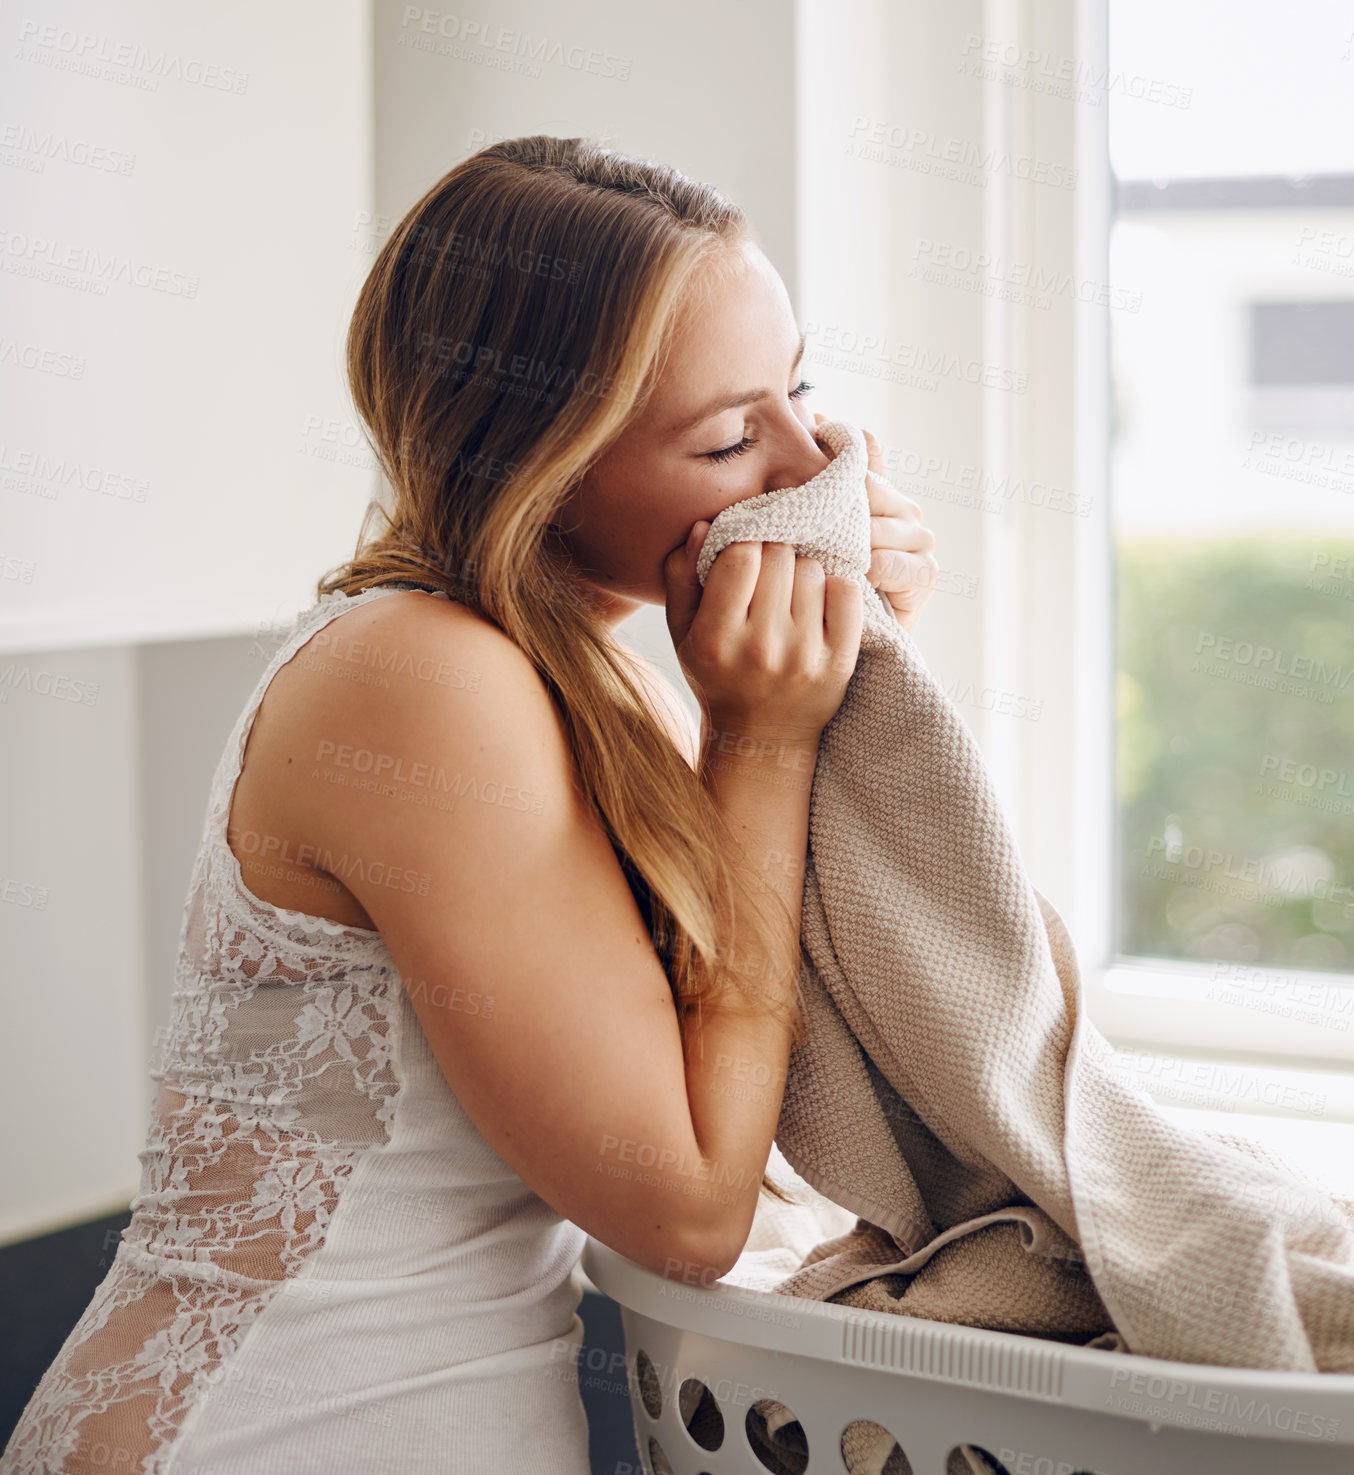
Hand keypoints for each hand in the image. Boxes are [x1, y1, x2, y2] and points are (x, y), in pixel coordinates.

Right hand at [662, 523, 862, 747]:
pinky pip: (846, 591)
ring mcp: (805, 656)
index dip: (744, 545)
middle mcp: (762, 648)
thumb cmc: (717, 675)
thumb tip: (704, 526)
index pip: (741, 555)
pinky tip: (817, 606)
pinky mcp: (840, 662)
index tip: (745, 557)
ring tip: (790, 597)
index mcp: (717, 639)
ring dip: (801, 574)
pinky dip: (834, 588)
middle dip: (773, 557)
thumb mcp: (682, 631)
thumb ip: (682, 576)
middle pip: (780, 555)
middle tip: (768, 578)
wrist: (761, 736)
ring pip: (812, 570)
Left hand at [812, 412, 938, 635]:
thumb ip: (810, 484)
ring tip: (817, 552)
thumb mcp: (803, 533)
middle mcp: (900, 508)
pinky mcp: (925, 573)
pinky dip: (871, 570)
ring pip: (878, 524)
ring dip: (847, 540)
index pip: (864, 449)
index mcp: (875, 490)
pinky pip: (894, 562)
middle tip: (797, 519)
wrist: (839, 649)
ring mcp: (917, 540)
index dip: (836, 444)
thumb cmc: (817, 591)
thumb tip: (809, 414)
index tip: (807, 435)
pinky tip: (852, 576)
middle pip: (869, 486)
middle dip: (832, 504)